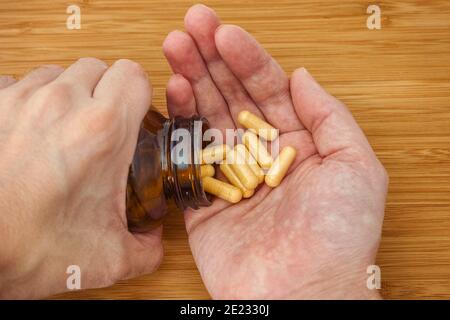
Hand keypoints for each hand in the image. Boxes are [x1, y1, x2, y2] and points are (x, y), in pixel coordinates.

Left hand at [0, 59, 161, 297]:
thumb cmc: (28, 249)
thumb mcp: (108, 257)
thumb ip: (147, 248)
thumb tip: (154, 239)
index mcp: (101, 130)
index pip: (133, 75)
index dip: (139, 96)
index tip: (136, 118)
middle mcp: (61, 104)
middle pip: (98, 68)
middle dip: (106, 92)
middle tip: (103, 127)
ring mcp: (20, 100)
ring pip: (59, 74)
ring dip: (69, 95)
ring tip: (66, 131)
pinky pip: (21, 85)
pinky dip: (33, 102)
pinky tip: (34, 133)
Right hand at [163, 5, 387, 298]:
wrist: (304, 293)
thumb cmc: (339, 236)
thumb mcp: (356, 166)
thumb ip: (329, 116)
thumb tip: (302, 77)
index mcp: (298, 144)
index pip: (269, 89)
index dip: (247, 58)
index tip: (226, 33)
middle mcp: (262, 154)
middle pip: (232, 96)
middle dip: (211, 59)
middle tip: (190, 26)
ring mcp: (231, 174)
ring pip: (207, 117)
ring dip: (191, 80)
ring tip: (174, 48)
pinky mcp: (204, 199)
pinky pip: (188, 154)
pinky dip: (180, 122)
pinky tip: (173, 92)